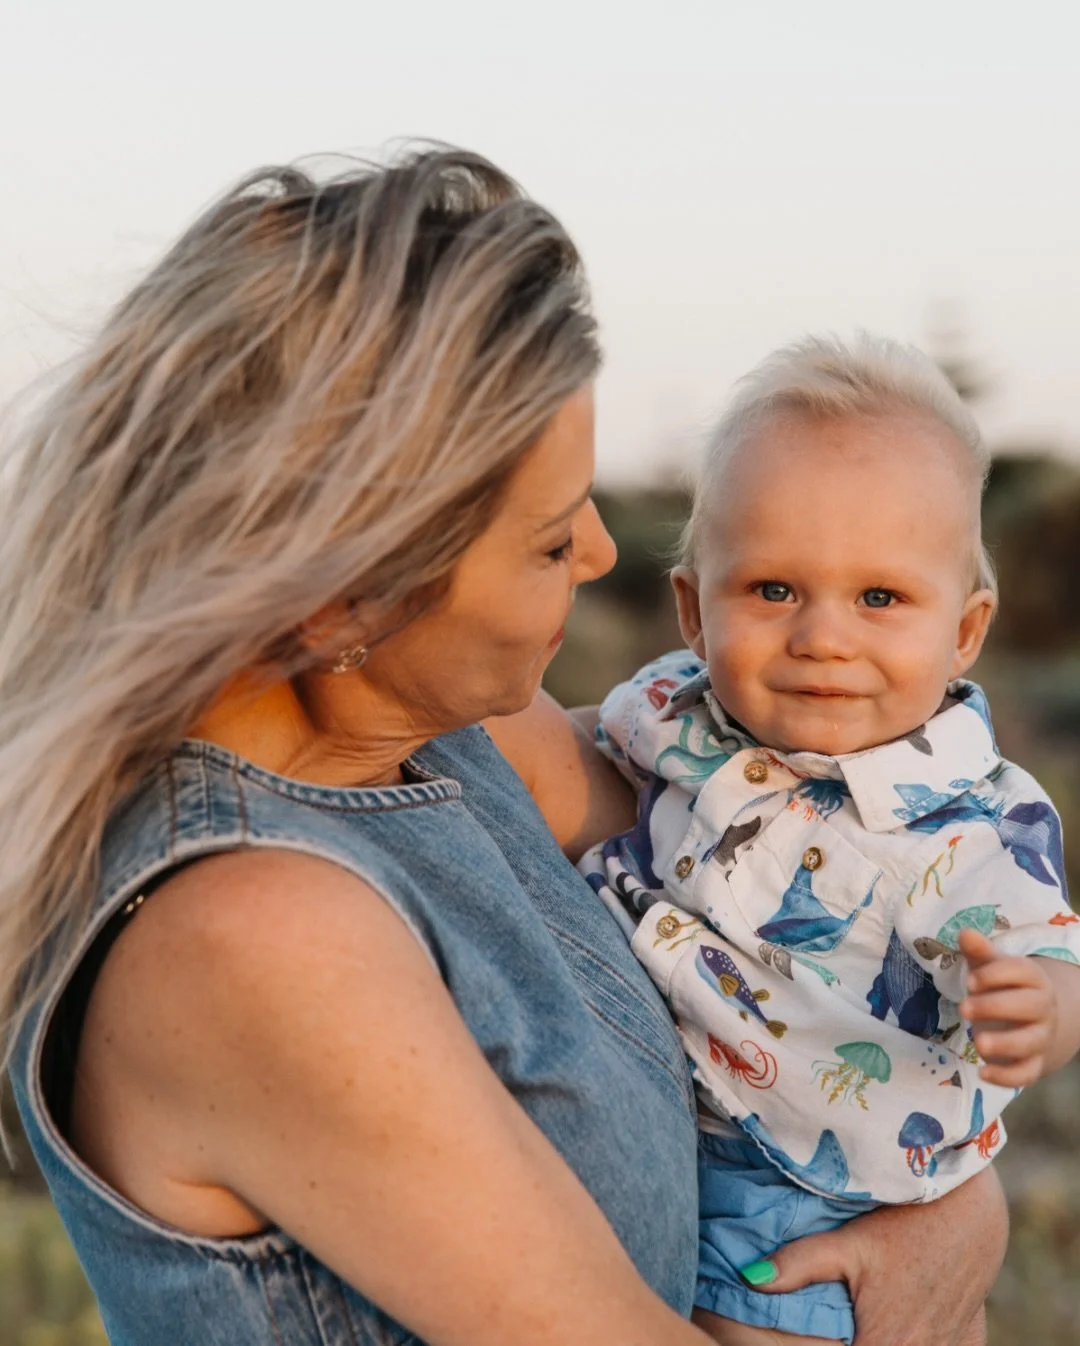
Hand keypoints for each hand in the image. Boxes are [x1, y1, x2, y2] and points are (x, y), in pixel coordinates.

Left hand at [745, 1166, 1006, 1344]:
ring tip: (874, 1320)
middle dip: (852, 1342)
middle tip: (842, 1326)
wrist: (970, 1208)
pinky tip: (908, 1324)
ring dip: (894, 1340)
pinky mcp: (969, 1334)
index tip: (822, 1337)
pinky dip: (927, 1341)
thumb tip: (749, 1278)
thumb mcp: (848, 1242)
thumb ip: (799, 1265)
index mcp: (885, 1344)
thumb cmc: (904, 1221)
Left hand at [958, 928, 1056, 1086]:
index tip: (970, 981)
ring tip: (977, 1042)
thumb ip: (979, 953)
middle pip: (1030, 1006)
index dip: (997, 975)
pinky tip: (982, 1072)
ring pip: (1030, 1042)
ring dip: (1004, 1043)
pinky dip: (1007, 1076)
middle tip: (963, 1008)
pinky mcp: (1033, 1063)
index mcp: (1033, 978)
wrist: (1033, 1021)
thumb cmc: (1004, 987)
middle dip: (996, 1007)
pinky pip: (1026, 1073)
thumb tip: (965, 932)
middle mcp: (1042, 1007)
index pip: (1022, 972)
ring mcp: (1040, 1036)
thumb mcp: (991, 968)